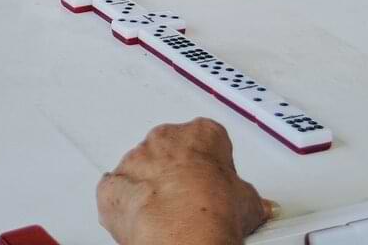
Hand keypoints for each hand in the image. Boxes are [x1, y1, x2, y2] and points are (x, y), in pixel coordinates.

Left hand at [97, 119, 272, 244]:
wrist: (182, 237)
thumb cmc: (212, 213)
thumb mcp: (247, 202)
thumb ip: (248, 195)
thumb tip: (256, 205)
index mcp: (200, 134)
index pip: (207, 140)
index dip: (212, 165)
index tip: (216, 184)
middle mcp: (164, 139)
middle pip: (170, 150)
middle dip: (179, 173)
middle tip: (193, 202)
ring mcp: (135, 160)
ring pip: (141, 169)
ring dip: (151, 188)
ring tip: (169, 216)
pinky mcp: (112, 186)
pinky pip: (115, 191)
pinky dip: (125, 204)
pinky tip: (142, 220)